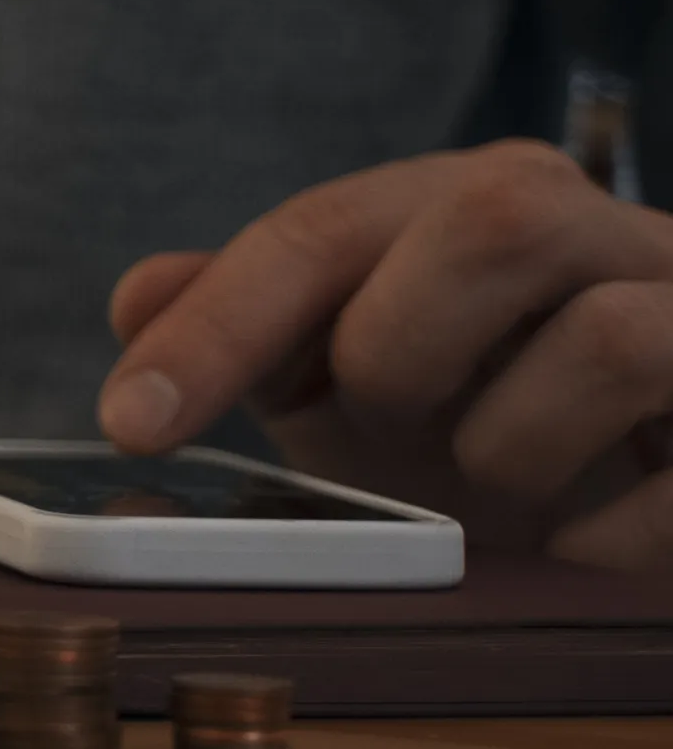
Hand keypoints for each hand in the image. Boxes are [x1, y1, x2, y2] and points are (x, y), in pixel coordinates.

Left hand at [94, 140, 672, 568]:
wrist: (670, 466)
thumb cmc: (506, 409)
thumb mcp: (369, 369)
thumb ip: (259, 324)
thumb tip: (136, 298)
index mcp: (485, 202)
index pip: (329, 227)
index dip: (220, 322)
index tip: (130, 420)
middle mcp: (607, 234)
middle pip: (497, 217)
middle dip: (401, 341)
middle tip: (384, 421)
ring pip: (610, 337)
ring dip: (514, 444)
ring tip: (500, 482)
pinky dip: (605, 537)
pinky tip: (575, 546)